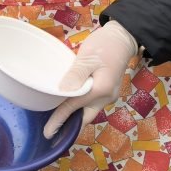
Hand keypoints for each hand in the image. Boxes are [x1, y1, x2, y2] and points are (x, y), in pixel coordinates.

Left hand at [43, 21, 137, 137]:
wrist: (123, 38)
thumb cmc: (105, 44)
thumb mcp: (88, 56)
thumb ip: (76, 74)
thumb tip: (63, 92)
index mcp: (101, 89)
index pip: (74, 107)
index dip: (59, 119)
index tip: (48, 132)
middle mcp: (106, 97)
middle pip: (85, 117)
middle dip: (69, 126)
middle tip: (52, 132)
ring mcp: (108, 95)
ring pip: (88, 111)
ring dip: (74, 116)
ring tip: (57, 121)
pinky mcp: (106, 90)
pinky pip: (91, 103)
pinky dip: (79, 106)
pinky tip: (69, 105)